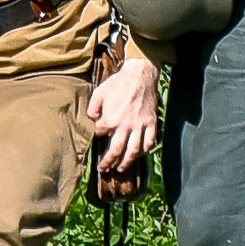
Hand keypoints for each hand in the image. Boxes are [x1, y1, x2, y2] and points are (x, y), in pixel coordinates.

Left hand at [87, 56, 161, 171]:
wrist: (139, 75)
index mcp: (110, 119)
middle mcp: (125, 126)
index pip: (100, 134)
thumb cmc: (118, 83)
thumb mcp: (99, 93)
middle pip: (116, 150)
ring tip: (121, 169)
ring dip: (127, 162)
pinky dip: (146, 150)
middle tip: (104, 169)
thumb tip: (93, 120)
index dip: (97, 137)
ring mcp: (140, 126)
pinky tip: (140, 154)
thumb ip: (92, 108)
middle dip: (109, 162)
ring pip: (134, 151)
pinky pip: (150, 141)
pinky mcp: (151, 123)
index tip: (97, 137)